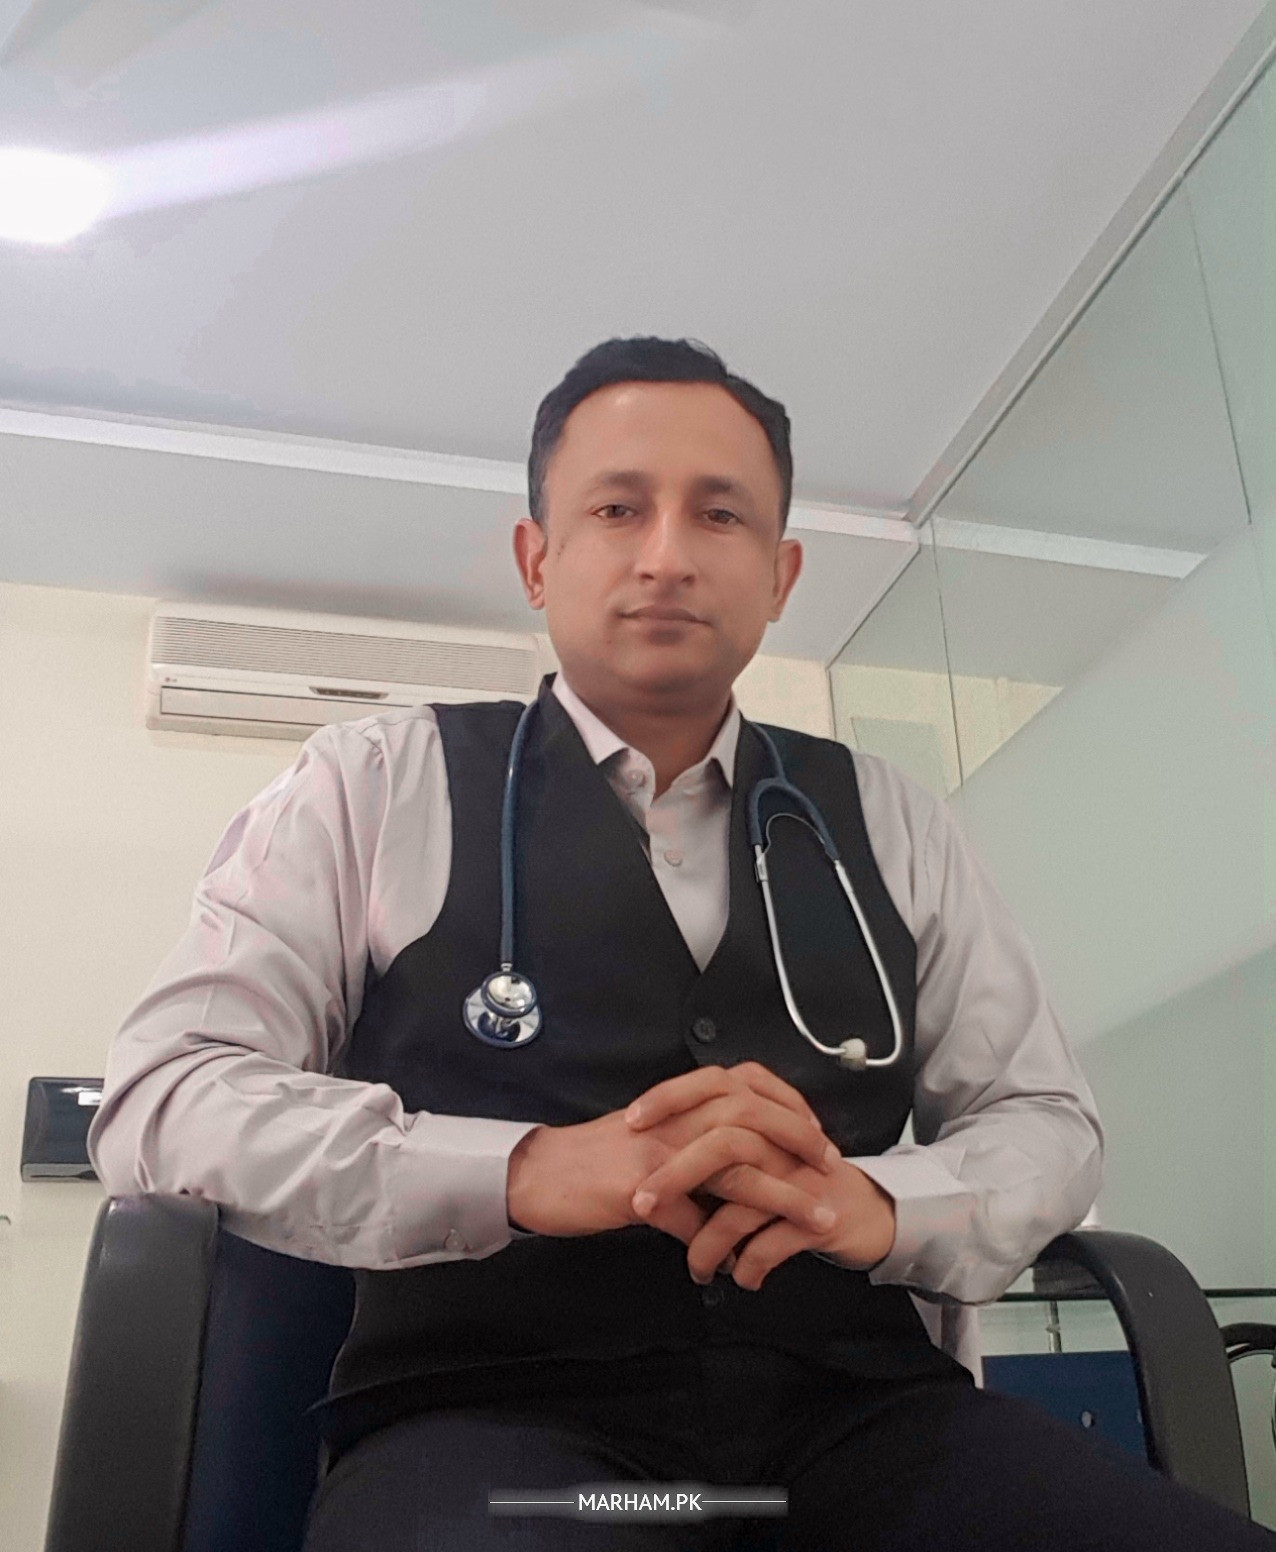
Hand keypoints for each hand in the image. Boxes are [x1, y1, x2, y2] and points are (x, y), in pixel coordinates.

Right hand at [505, 1061, 838, 1244]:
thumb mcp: (649, 1143)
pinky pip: (694, 1221)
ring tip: (817, 1218)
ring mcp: (658, 1153)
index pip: (745, 1087)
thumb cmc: (589, 1160)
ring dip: (782, 1196)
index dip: (787, 1106)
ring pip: (736, 1167)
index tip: (816, 1131)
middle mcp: (672, 1120)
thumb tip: (730, 1186)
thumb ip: (691, 1154)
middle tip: (830, 1166)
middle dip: (800, 1141)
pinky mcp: (640, 1191)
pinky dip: (719, 1245)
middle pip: (752, 1117)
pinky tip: (736, 1265)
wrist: (536, 1174)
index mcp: (677, 1104)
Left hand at [625, 1063, 896, 1288]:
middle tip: (639, 1205)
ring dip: (708, 1242)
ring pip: (743, 1201)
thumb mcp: (758, 1157)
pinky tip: (740, 1280)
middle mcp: (781, 1141)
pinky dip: (750, 1266)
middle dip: (674, 1176)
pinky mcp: (818, 1216)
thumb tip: (658, 1155)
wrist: (870, 1212)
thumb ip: (715, 1146)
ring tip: (695, 1268)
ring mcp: (800, 1178)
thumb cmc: (801, 1184)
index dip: (670, 1097)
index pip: (712, 1086)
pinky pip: (771, 1242)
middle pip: (722, 1142)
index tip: (631, 1121)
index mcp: (763, 1116)